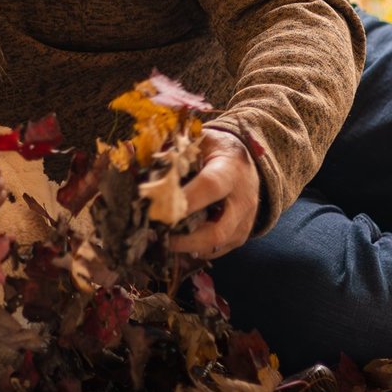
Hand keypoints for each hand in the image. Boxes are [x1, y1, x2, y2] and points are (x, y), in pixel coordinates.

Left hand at [171, 128, 259, 260]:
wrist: (246, 163)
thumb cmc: (218, 150)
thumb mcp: (202, 141)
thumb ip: (178, 150)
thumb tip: (145, 158)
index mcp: (230, 170)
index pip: (209, 187)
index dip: (184, 201)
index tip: (158, 208)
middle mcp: (242, 200)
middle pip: (216, 230)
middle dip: (184, 239)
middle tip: (158, 235)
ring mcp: (245, 221)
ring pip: (216, 246)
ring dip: (187, 247)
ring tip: (164, 240)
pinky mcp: (241, 235)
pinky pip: (218, 251)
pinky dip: (196, 250)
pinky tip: (179, 242)